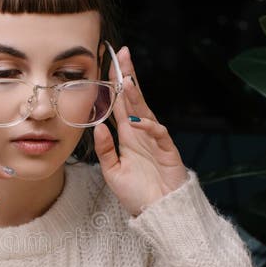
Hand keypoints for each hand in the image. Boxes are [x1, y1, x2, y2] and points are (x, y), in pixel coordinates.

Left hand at [93, 46, 187, 215]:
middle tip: (122, 54)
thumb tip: (97, 127)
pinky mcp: (168, 152)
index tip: (107, 63)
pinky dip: (150, 127)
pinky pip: (160, 134)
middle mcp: (141, 133)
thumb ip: (104, 150)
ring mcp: (155, 140)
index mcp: (127, 136)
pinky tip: (140, 122)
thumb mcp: (112, 172)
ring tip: (126, 81)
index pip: (118, 104)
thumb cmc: (137, 194)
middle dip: (127, 76)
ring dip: (136, 97)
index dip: (113, 84)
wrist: (159, 213)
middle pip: (133, 99)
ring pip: (146, 112)